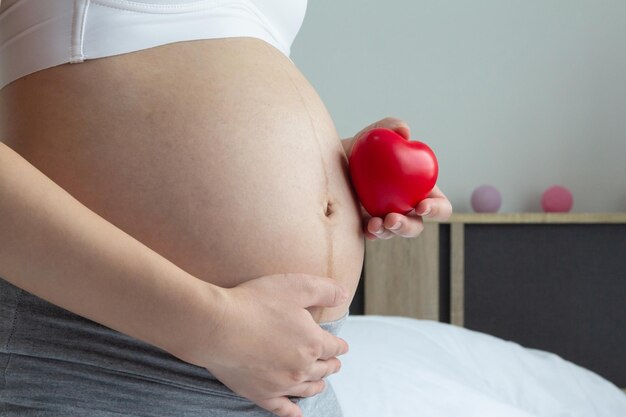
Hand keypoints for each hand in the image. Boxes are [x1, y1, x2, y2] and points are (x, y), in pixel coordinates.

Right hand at [182, 274, 349, 416]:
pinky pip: (282, 409)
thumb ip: (325, 290)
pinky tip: (297, 413)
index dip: (339, 346)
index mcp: (312, 342)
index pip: (334, 347)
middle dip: (330, 365)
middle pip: (323, 369)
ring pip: (308, 389)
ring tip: (320, 383)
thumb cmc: (254, 303)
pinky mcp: (260, 394)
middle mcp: (301, 367)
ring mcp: (281, 384)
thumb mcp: (296, 286)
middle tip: (333, 363)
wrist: (217, 326)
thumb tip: (344, 295)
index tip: (341, 346)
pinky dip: (292, 412)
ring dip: (317, 385)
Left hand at [344, 117, 452, 239]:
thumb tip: (405, 132)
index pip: (438, 204)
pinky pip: (373, 234)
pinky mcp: (367, 225)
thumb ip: (388, 127)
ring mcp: (386, 218)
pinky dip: (371, 233)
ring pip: (394, 233)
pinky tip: (366, 228)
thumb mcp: (371, 135)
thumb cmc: (359, 147)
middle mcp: (405, 207)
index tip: (421, 206)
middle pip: (417, 226)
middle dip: (408, 227)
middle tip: (393, 219)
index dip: (436, 209)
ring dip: (387, 231)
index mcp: (419, 188)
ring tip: (374, 223)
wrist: (331, 163)